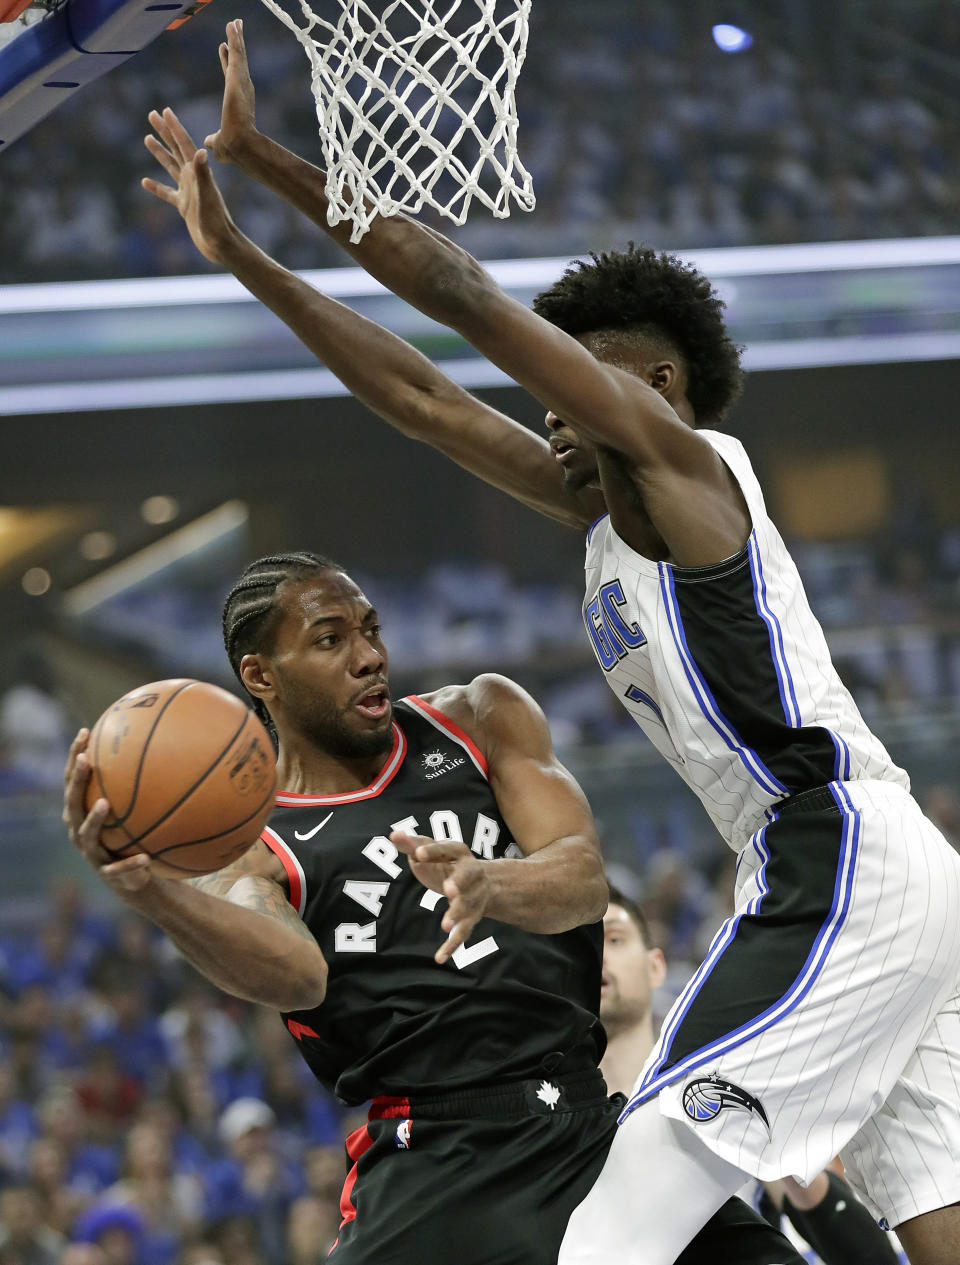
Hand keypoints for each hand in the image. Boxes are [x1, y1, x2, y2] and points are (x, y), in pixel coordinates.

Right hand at [62, 730, 152, 893]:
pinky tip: (146, 858)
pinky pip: (119, 868)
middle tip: (87, 760)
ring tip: (105, 803)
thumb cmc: (131, 835)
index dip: (75, 757)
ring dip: (95, 819)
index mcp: (81, 812)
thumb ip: (139, 784)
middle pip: (72, 802)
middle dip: (77, 780)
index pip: (73, 780)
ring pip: (87, 834)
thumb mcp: (135, 810)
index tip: (85, 732)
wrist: (132, 880)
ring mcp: (91, 852)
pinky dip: (131, 863)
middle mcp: (79, 830)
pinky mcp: (108, 874)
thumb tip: (159, 743)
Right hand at [142, 108, 237, 264]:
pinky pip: (167, 193)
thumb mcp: (207, 195)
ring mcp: (188, 191)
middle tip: (152, 114)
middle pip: (176, 149)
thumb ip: (203, 173)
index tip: (165, 110)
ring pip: (170, 167)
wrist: (220, 243)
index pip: (184, 144)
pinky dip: (156, 187)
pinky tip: (144, 181)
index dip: (174, 127)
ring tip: (147, 138)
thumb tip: (201, 151)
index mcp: (198, 172)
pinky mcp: (184, 206)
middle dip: (164, 131)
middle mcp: (193, 178)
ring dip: (160, 153)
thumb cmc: (216, 221)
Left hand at [204, 19, 257, 163]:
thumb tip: (208, 142)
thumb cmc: (232, 148)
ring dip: (236, 36)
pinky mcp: (238, 78)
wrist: (238, 146)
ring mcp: (241, 82)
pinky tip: (233, 25)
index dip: (227, 60)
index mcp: (237, 99)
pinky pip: (236, 53)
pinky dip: (235, 38)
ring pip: (239, 53)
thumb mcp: (218, 141)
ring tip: (235, 21)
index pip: (230, 75)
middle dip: (237, 42)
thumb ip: (214, 139)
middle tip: (236, 25)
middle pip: (238, 60)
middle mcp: (242, 88)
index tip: (224, 47)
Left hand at [391, 833, 490, 963]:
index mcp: (459, 852)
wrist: (482, 881)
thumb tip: (394, 834)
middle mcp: (471, 873)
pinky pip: (464, 932)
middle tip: (448, 889)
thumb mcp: (429, 851)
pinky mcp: (472, 917)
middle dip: (459, 882)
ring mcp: (474, 896)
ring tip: (444, 926)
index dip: (434, 851)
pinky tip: (440, 957)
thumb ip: (411, 845)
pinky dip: (453, 945)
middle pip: (468, 877)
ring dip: (457, 914)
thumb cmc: (446, 863)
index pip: (447, 849)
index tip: (418, 854)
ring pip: (468, 906)